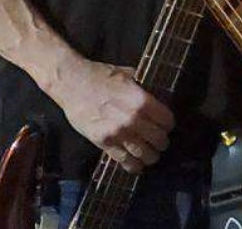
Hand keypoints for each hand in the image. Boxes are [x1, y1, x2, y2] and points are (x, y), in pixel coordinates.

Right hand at [50, 58, 173, 173]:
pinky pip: (124, 160)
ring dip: (151, 156)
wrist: (72, 83)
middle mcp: (132, 119)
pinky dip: (133, 165)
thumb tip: (160, 97)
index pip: (167, 121)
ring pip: (144, 154)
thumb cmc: (101, 76)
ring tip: (151, 155)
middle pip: (159, 139)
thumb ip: (145, 89)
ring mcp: (117, 133)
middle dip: (162, 141)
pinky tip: (138, 165)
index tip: (166, 125)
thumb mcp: (130, 75)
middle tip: (159, 141)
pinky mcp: (103, 143)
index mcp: (142, 101)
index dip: (168, 124)